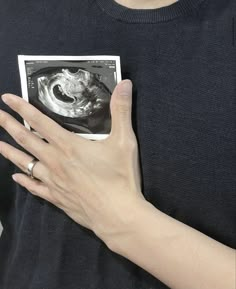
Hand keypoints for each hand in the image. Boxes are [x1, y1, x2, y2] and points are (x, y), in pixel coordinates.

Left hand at [0, 80, 144, 244]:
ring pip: (24, 163)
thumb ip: (121, 111)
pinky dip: (24, 180)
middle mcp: (55, 162)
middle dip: (8, 126)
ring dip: (10, 152)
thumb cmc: (120, 178)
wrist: (117, 215)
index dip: (22, 108)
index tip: (6, 99)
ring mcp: (53, 181)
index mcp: (68, 145)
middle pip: (26, 140)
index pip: (39, 121)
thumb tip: (125, 83)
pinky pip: (34, 187)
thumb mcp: (124, 141)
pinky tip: (16, 177)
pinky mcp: (57, 198)